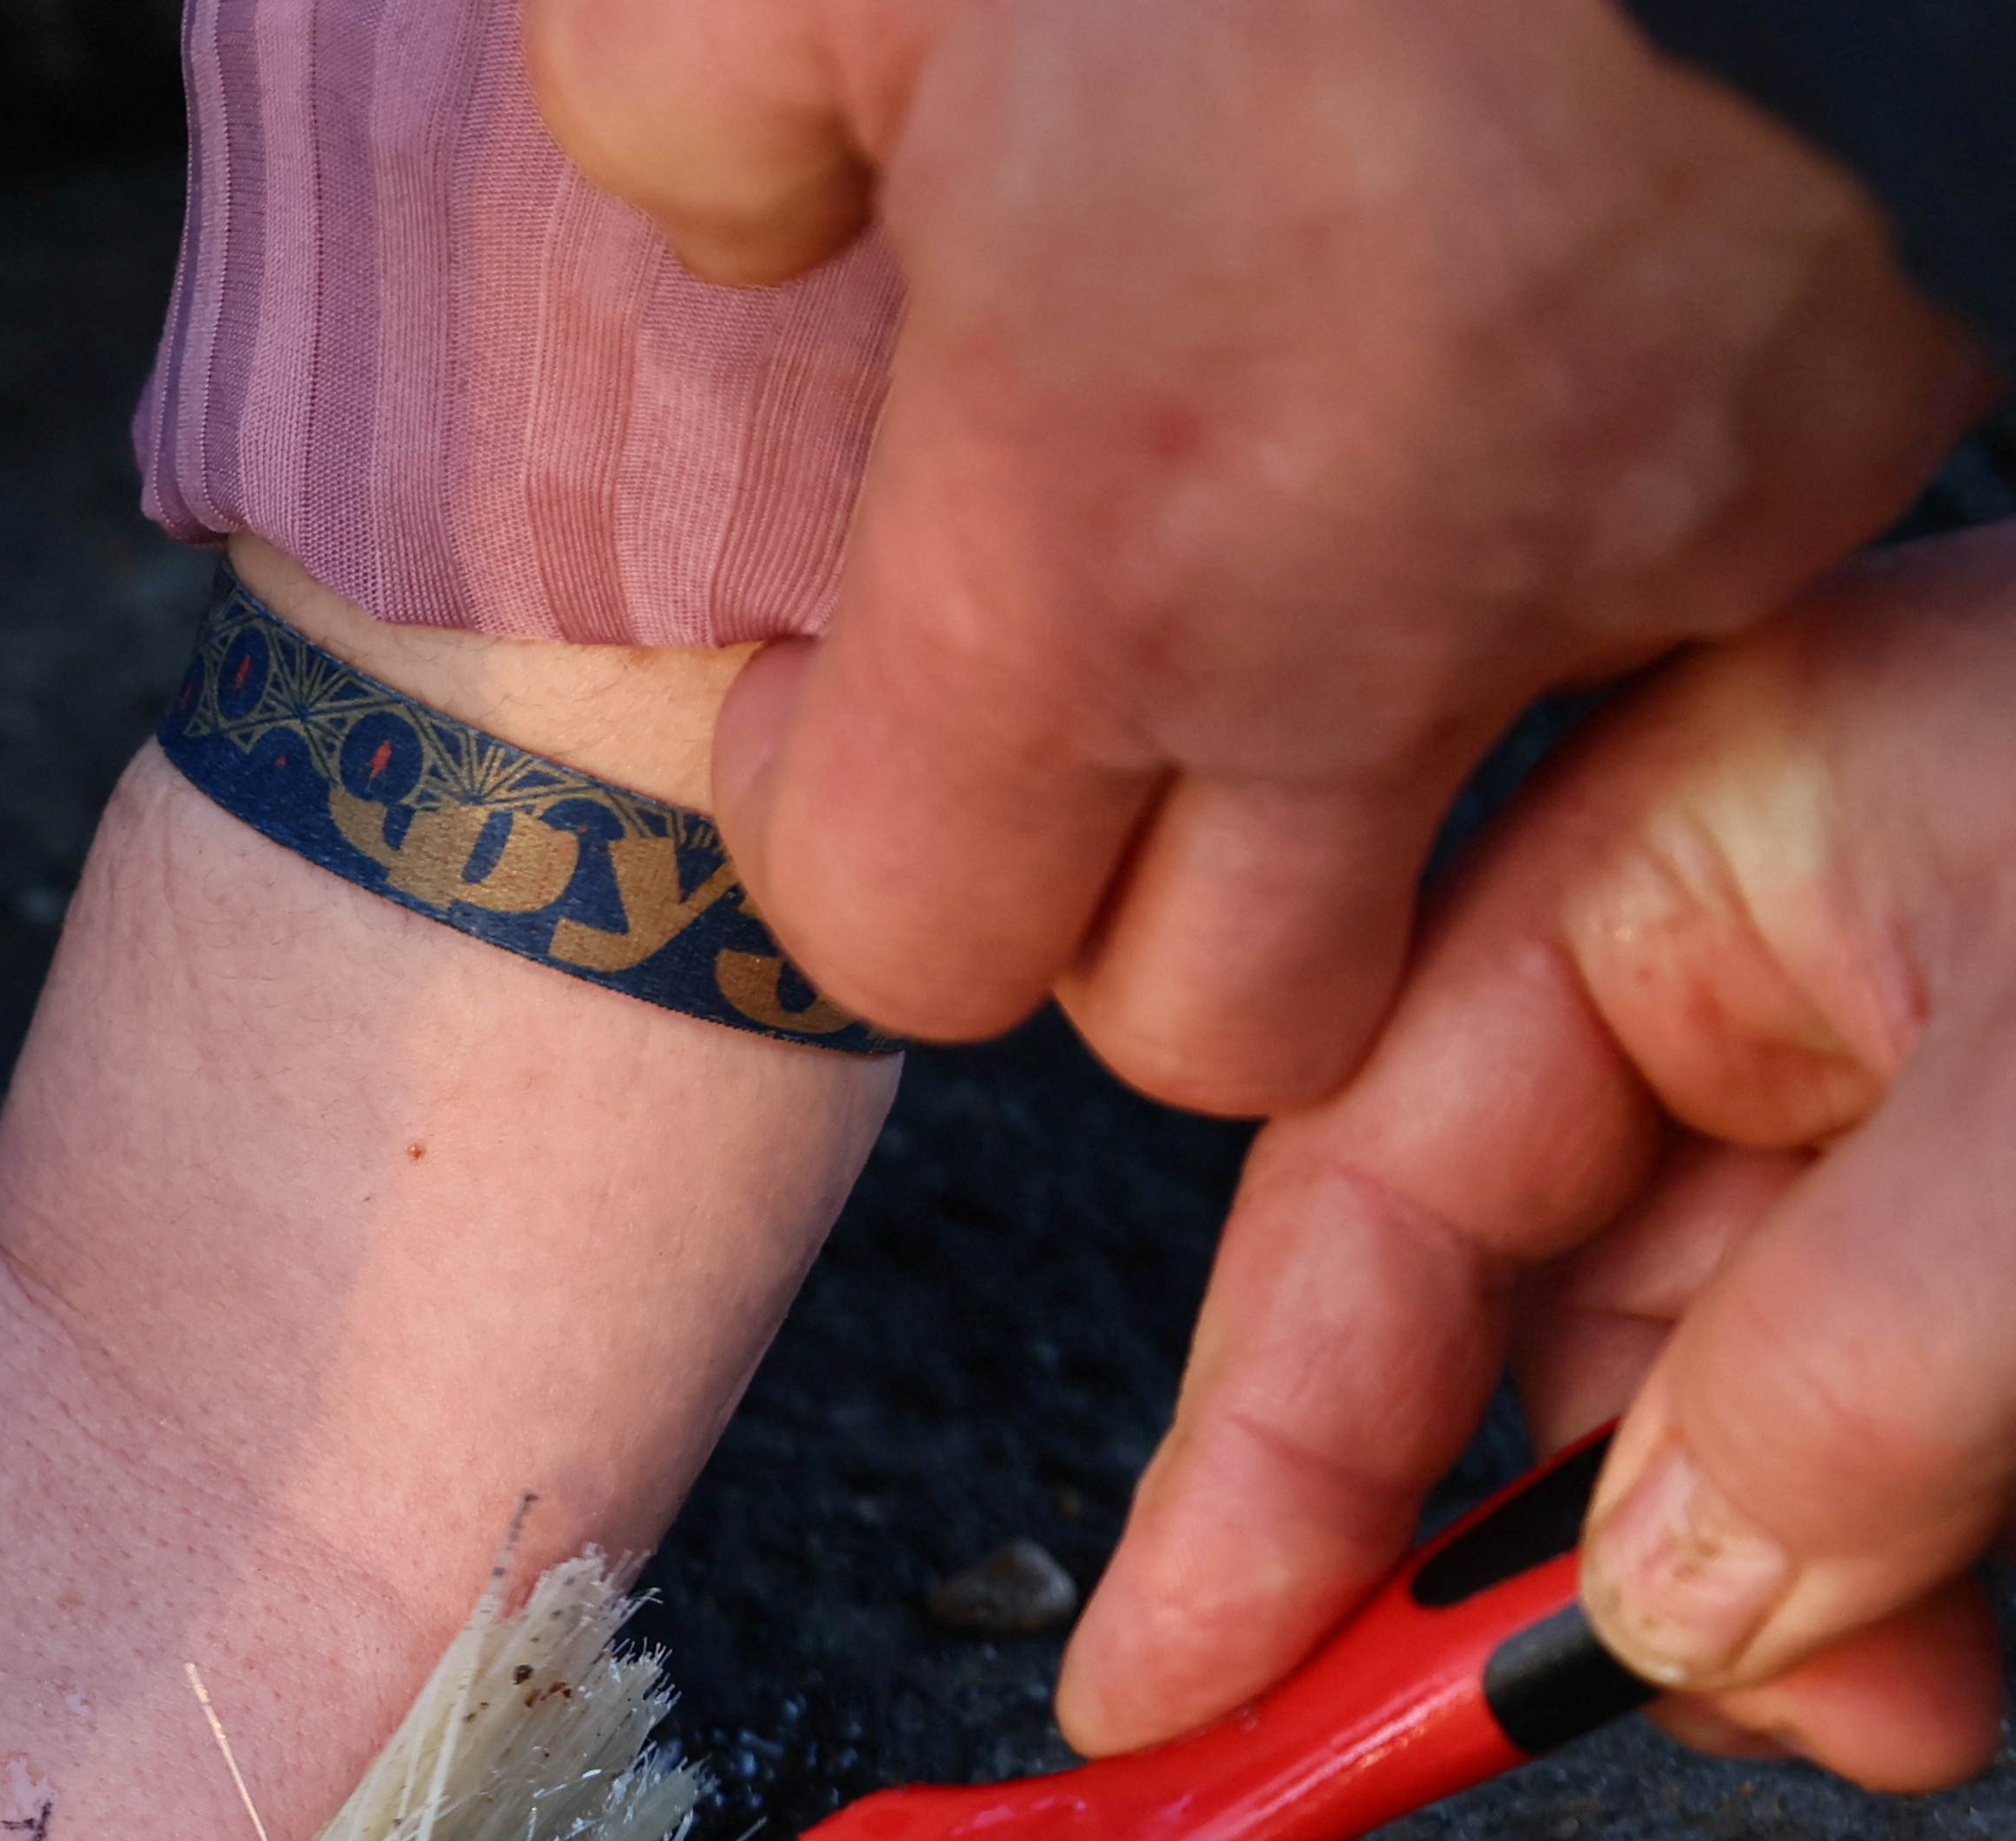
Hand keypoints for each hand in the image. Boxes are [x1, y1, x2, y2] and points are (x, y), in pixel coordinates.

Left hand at [522, 0, 1982, 1111]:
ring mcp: (1638, 542)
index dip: (825, 844)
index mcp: (1083, 557)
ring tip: (1291, 477)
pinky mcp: (1836, 418)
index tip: (819, 682)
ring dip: (1363, 724)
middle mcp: (1369, 629)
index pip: (915, 949)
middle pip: (1233, 1017)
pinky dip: (1570, 507)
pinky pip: (1676, 577)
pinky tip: (1508, 306)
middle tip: (1055, 683)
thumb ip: (696, 131)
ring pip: (1479, 801)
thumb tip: (742, 230)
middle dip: (1121, 914)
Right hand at [1061, 530, 2015, 1792]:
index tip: (1169, 1693)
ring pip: (1710, 1405)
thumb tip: (1646, 1609)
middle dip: (1561, 1576)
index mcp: (1695, 831)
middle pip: (1523, 1326)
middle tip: (1615, 1740)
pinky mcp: (2005, 1188)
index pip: (1368, 1192)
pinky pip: (1868, 1417)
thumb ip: (1852, 1376)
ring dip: (1762, 1605)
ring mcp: (1902, 1063)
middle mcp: (1767, 941)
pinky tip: (1939, 1630)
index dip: (1259, 1473)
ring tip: (1892, 1699)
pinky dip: (1885, 1563)